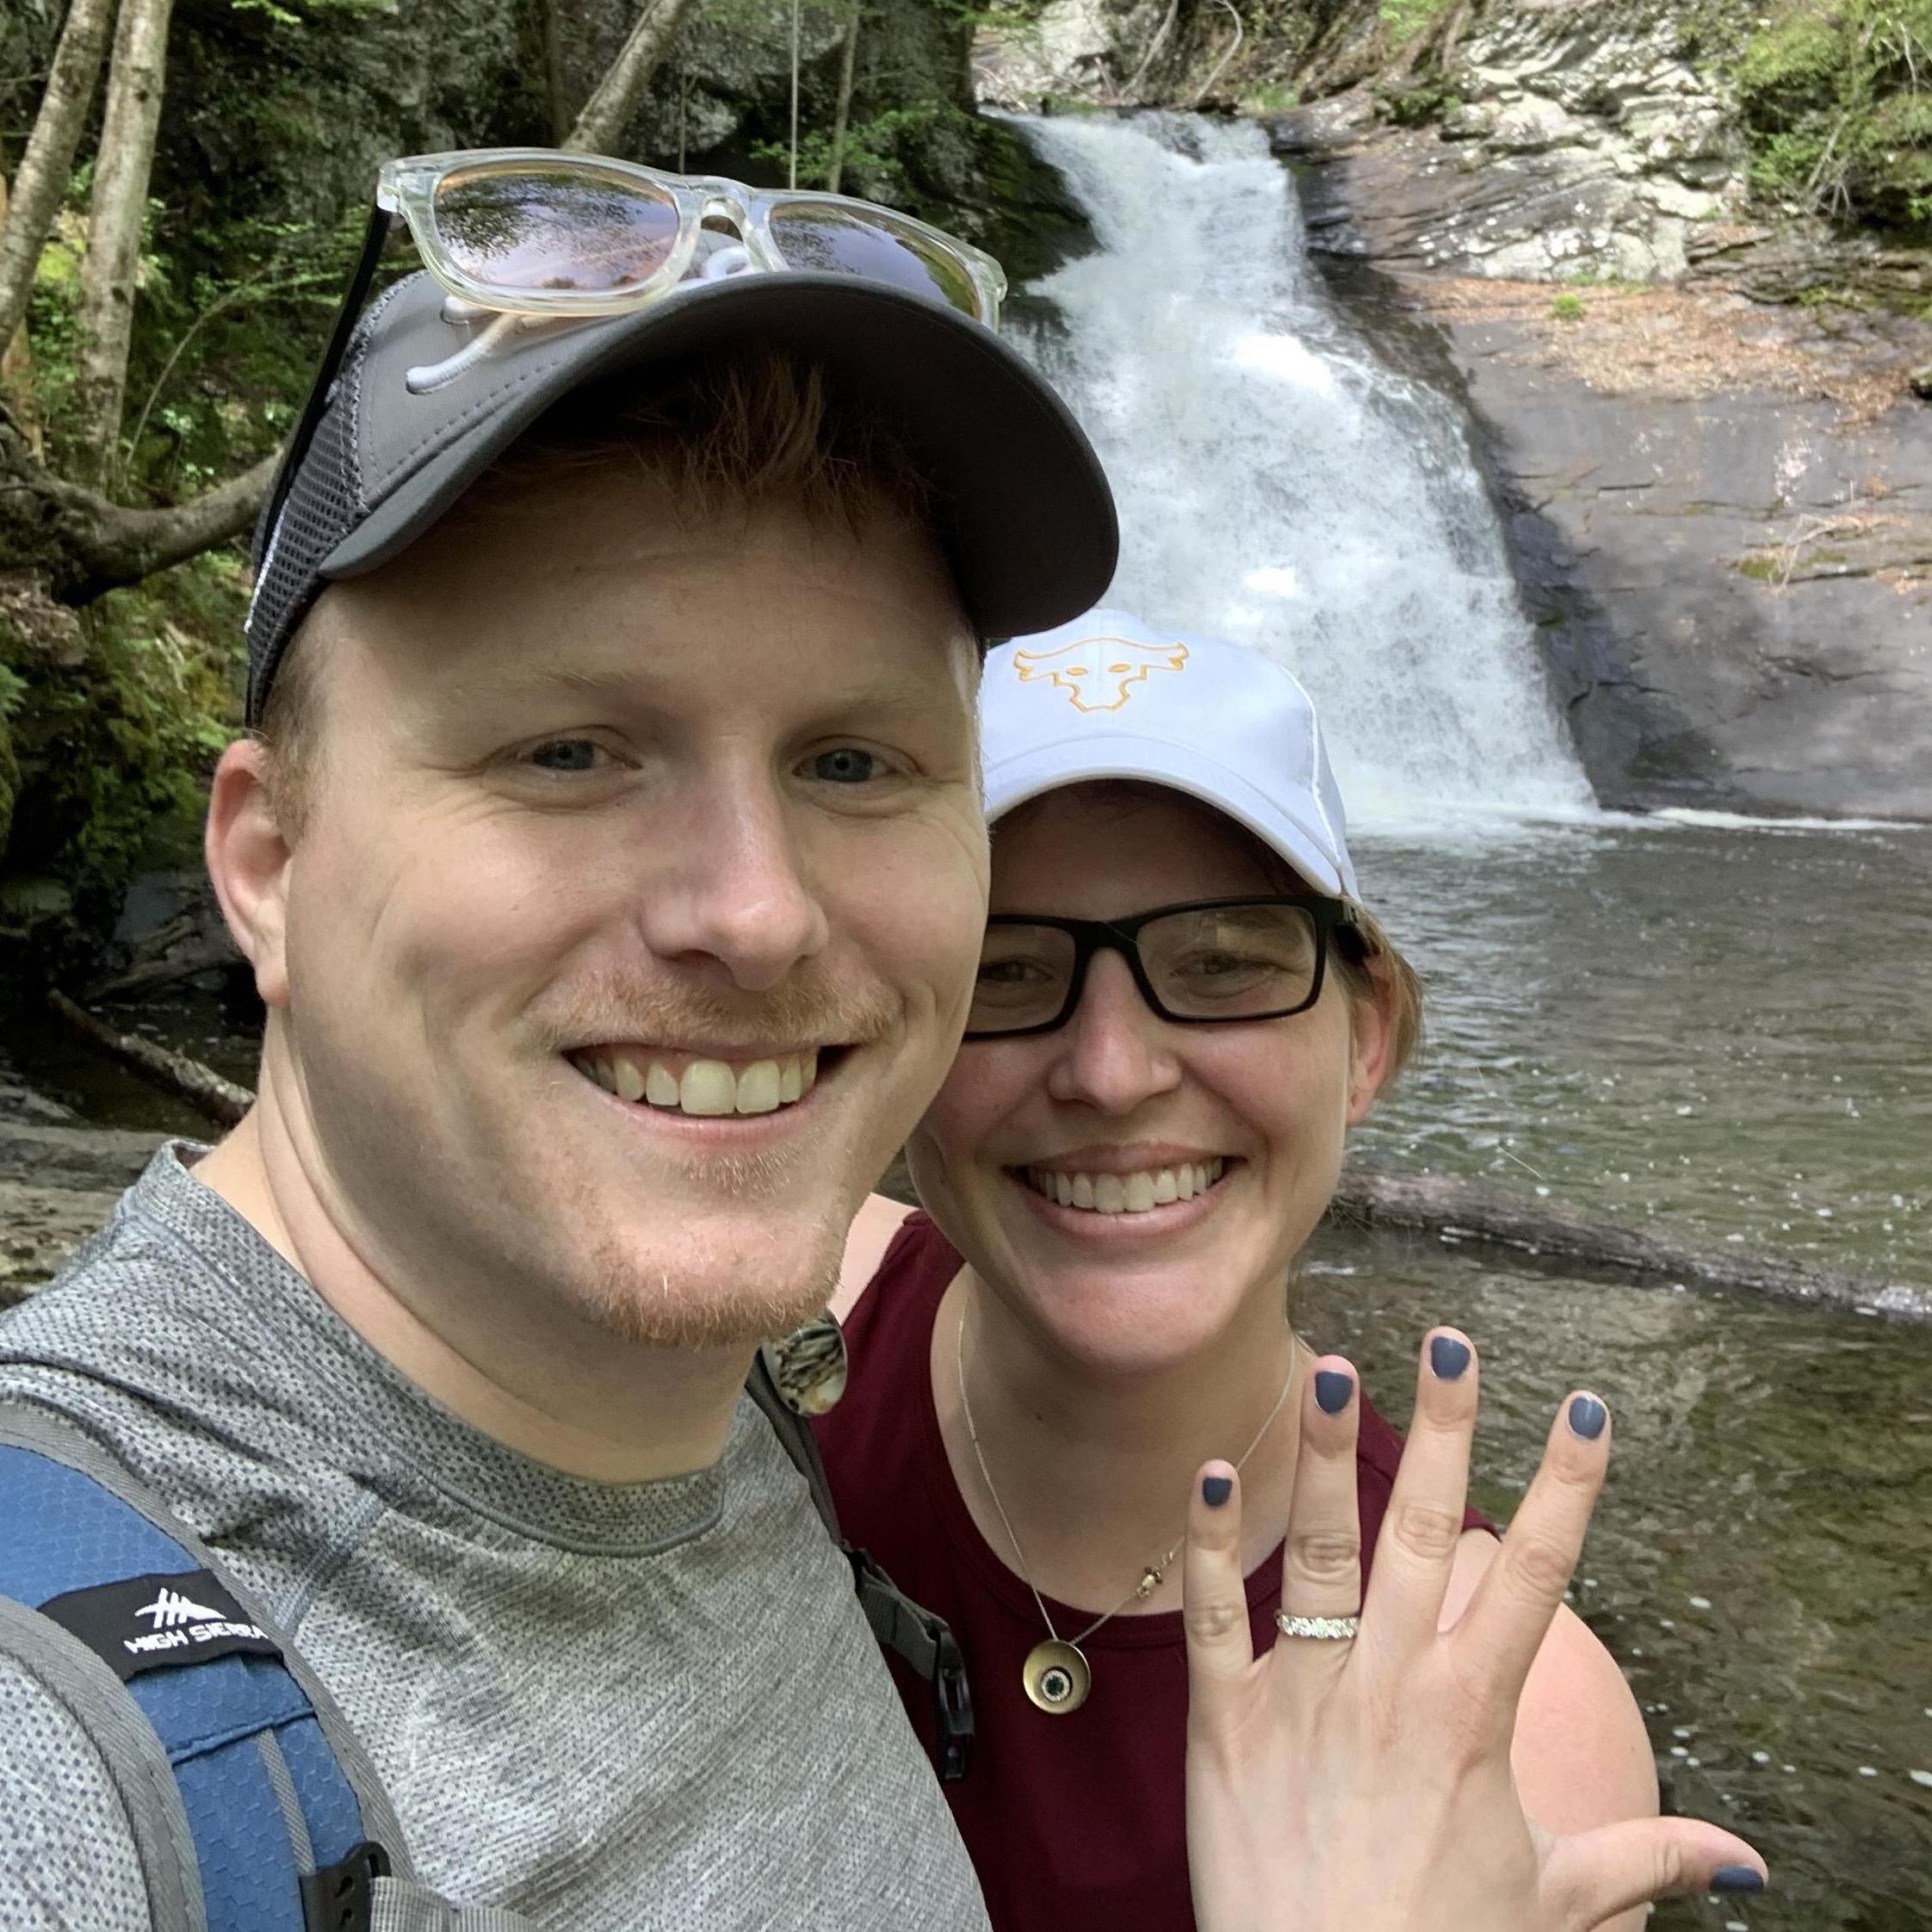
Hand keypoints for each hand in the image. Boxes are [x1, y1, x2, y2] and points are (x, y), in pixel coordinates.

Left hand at [1183, 1330, 1766, 1931]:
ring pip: (1320, 1550)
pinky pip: (1212, 1616)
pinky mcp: (1225, 1719)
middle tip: (1451, 1339)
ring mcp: (1305, 1694)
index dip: (1566, 1488)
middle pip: (1427, 1531)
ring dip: (1323, 1455)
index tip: (1585, 1410)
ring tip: (1330, 1368)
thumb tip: (1744, 1860)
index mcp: (1474, 1713)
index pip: (1537, 1576)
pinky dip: (1208, 1543)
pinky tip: (1210, 1470)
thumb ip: (1642, 1859)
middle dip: (1445, 1429)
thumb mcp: (1556, 1900)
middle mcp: (1392, 1684)